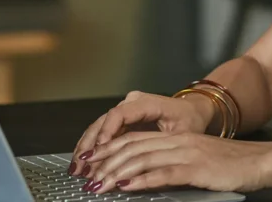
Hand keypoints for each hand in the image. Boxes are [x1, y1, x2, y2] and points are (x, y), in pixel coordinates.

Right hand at [70, 91, 212, 176]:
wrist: (193, 110)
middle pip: (104, 121)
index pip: (120, 114)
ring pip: (99, 127)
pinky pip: (103, 132)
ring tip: (77, 168)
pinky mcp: (122, 119)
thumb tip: (142, 165)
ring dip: (87, 148)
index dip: (107, 131)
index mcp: (147, 102)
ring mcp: (125, 109)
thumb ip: (161, 146)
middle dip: (90, 144)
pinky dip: (93, 147)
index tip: (100, 149)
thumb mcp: (182, 134)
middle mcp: (132, 102)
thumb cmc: (190, 120)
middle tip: (81, 166)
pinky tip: (83, 162)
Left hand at [81, 131, 271, 194]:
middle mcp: (178, 141)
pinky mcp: (196, 169)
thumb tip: (143, 174)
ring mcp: (187, 153)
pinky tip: (127, 186)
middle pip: (132, 148)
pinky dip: (142, 180)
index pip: (134, 139)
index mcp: (176, 137)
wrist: (260, 161)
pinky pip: (164, 173)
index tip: (89, 160)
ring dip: (116, 172)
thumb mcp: (197, 158)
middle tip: (87, 176)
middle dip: (105, 162)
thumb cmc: (232, 164)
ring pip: (142, 159)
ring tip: (99, 184)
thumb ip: (172, 162)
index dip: (108, 148)